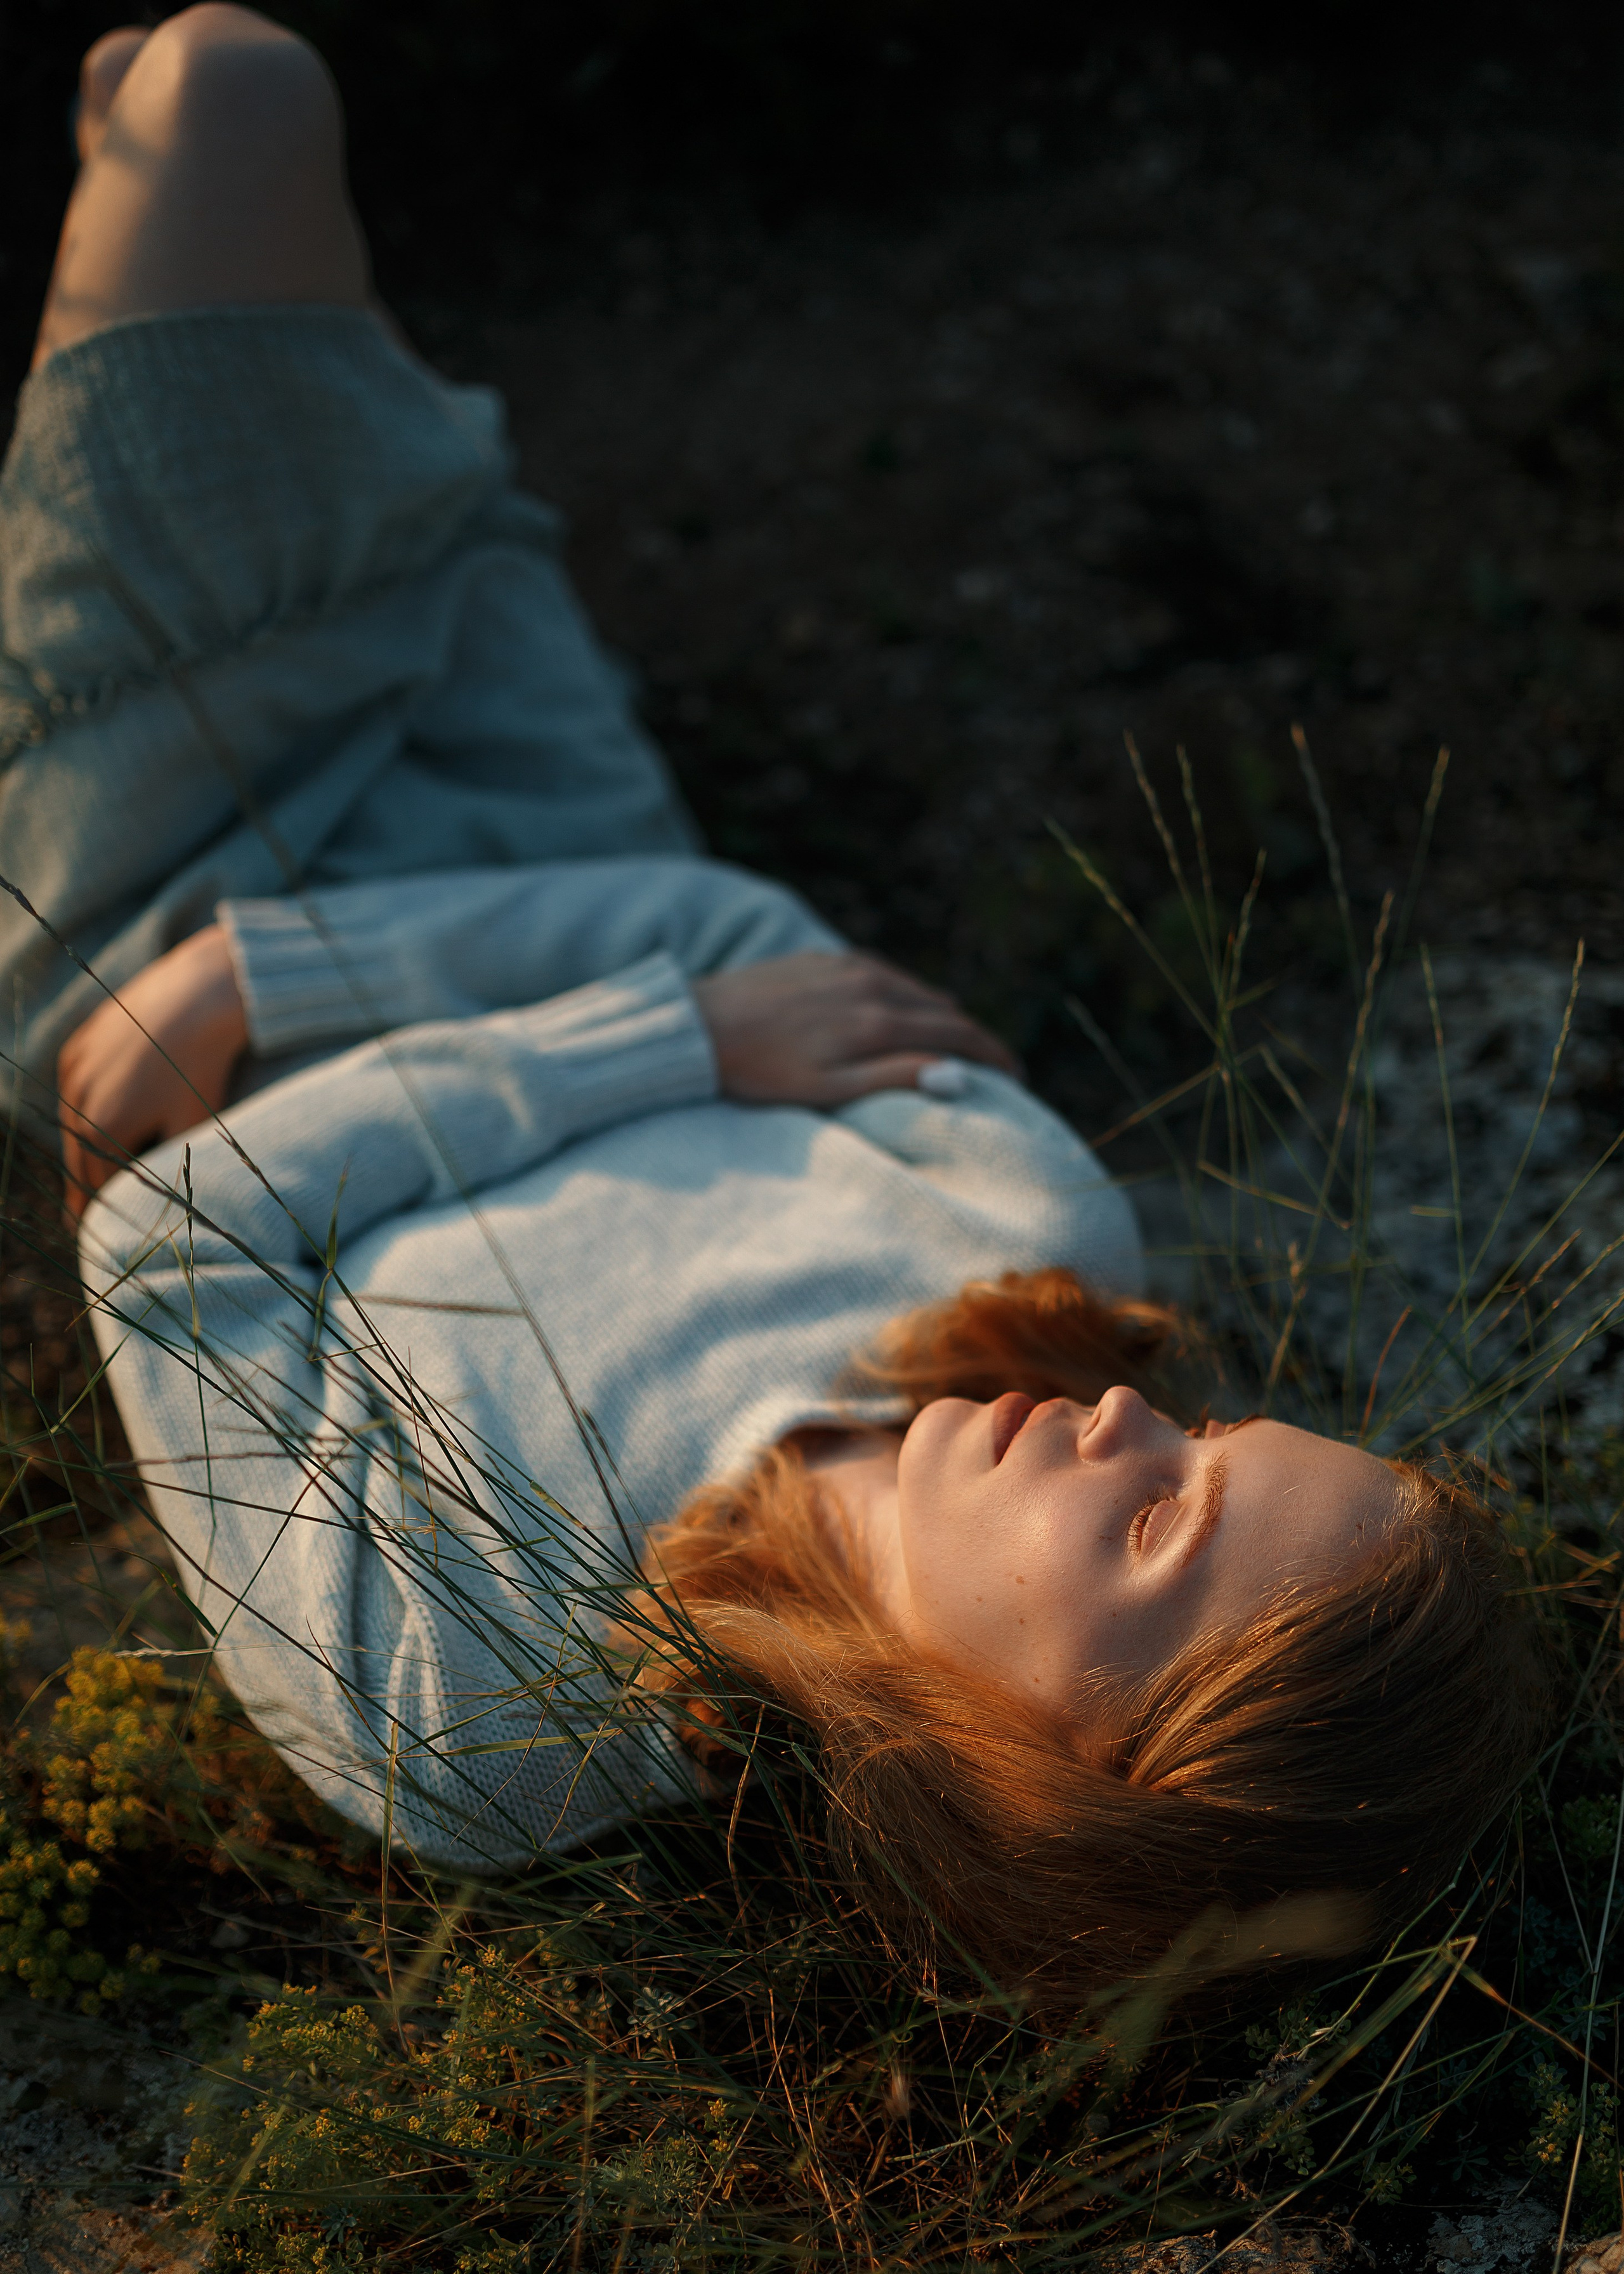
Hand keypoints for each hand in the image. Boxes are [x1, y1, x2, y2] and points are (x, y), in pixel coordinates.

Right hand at [58, 923, 248, 1219]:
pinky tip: (90, 1123)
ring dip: (81, 1150)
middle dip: (84, 1190)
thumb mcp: (191, 1127)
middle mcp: (77, 1102)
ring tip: (88, 1174)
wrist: (200, 994)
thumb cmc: (203, 1068)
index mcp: (102, 1130)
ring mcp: (74, 1070)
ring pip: (71, 1124)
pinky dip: (82, 1108)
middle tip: (86, 1221)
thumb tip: (165, 1207)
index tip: (101, 1238)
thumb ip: (169, 1170)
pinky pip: (74, 1088)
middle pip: (76, 1161)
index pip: (94, 1190)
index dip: (99, 1217)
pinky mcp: (79, 1044)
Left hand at [690, 951, 1019, 1107]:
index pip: (960, 1033)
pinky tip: (905, 1010)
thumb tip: (958, 1075)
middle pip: (946, 1008)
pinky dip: (908, 996)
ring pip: (917, 988)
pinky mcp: (825, 959)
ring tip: (959, 1044)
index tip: (1017, 1079)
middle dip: (977, 1039)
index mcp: (879, 1019)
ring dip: (945, 1015)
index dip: (995, 1056)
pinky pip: (885, 975)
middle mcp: (872, 983)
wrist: (698, 1025)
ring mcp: (848, 966)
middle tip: (996, 1068)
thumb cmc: (761, 1070)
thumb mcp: (829, 1088)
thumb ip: (894, 1077)